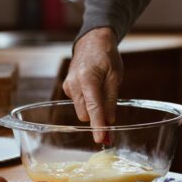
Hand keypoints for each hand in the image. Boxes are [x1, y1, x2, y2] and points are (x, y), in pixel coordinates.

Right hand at [63, 27, 122, 142]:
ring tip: (102, 92)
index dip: (98, 126)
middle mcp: (73, 84)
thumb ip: (111, 101)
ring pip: (81, 110)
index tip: (101, 139)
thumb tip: (110, 123)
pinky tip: (93, 90)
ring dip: (93, 109)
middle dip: (97, 118)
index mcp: (87, 79)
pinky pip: (79, 103)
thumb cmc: (106, 57)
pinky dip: (88, 102)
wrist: (92, 41)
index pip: (93, 108)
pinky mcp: (67, 88)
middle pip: (85, 114)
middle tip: (111, 117)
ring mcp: (68, 86)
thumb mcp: (115, 77)